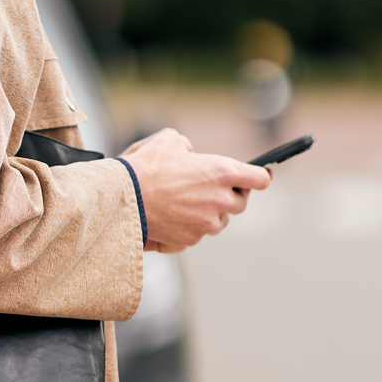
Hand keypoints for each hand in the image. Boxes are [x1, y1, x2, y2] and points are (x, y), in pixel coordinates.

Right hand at [122, 128, 270, 252]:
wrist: (121, 199)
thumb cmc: (145, 167)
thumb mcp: (169, 140)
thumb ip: (189, 147)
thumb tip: (189, 154)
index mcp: (223, 172)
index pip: (260, 179)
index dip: (260, 176)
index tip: (259, 176)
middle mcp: (220, 201)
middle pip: (241, 203)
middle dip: (231, 195)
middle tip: (212, 188)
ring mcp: (206, 224)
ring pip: (220, 221)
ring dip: (211, 213)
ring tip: (188, 202)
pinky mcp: (190, 241)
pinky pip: (198, 234)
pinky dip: (190, 226)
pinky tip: (173, 215)